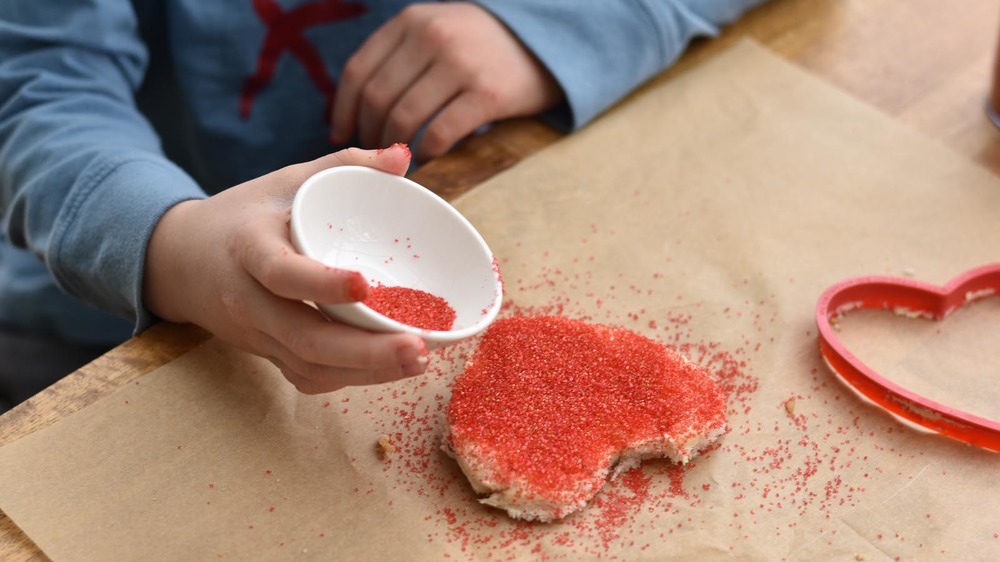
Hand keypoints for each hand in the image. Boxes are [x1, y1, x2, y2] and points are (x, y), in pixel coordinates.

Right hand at [143, 144, 428, 393]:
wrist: (182, 260)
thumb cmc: (245, 214)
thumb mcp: (286, 180)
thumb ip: (344, 164)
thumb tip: (403, 156)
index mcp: (249, 249)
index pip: (282, 273)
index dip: (321, 282)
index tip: (365, 284)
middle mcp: (249, 300)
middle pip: (305, 338)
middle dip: (365, 351)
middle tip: (419, 348)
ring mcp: (256, 334)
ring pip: (310, 366)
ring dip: (367, 372)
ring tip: (418, 361)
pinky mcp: (266, 355)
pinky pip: (307, 377)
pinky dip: (350, 379)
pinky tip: (390, 370)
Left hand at [330, 3, 562, 160]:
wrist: (546, 44)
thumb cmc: (480, 48)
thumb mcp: (437, 30)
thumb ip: (400, 55)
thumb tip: (355, 109)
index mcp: (412, 22)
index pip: (359, 71)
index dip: (343, 110)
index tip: (342, 135)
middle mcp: (433, 37)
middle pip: (378, 98)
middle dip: (370, 134)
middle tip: (375, 154)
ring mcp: (460, 64)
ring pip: (404, 118)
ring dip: (394, 148)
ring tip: (398, 160)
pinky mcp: (486, 94)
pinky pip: (440, 133)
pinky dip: (427, 154)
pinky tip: (427, 160)